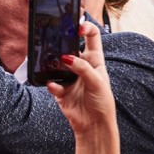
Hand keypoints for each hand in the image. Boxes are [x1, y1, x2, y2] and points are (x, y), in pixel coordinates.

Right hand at [46, 21, 117, 138]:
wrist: (94, 126)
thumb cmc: (102, 102)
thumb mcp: (98, 83)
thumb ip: (83, 69)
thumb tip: (66, 58)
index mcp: (95, 60)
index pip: (91, 37)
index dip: (85, 28)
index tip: (77, 28)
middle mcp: (81, 65)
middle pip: (69, 47)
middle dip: (62, 42)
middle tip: (55, 40)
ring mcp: (69, 76)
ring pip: (56, 63)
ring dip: (53, 63)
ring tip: (53, 65)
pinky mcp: (60, 89)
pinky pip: (51, 82)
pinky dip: (52, 84)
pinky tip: (55, 87)